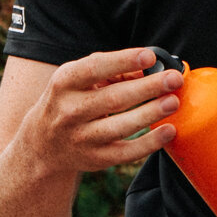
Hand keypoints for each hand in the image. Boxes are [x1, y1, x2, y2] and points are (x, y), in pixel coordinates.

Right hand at [22, 48, 181, 179]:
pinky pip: (126, 153)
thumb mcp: (79, 80)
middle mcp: (69, 111)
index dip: (123, 61)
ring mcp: (81, 138)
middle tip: (174, 79)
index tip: (149, 56)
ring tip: (173, 101)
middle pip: (113, 98)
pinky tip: (168, 131)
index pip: (94, 68)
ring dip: (150, 113)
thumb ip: (112, 71)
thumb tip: (150, 68)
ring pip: (120, 127)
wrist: (43, 143)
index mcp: (64, 83)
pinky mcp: (95, 159)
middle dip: (147, 87)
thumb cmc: (69, 101)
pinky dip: (149, 143)